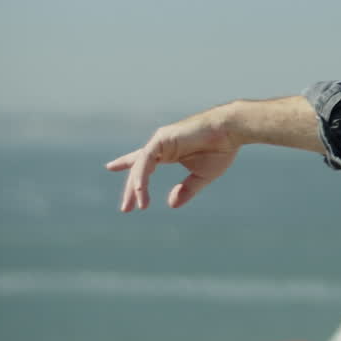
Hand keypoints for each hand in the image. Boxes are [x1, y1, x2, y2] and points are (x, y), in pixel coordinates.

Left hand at [106, 108, 240, 211]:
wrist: (230, 131)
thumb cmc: (220, 149)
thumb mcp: (202, 176)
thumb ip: (187, 190)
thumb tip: (171, 204)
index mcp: (169, 152)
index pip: (143, 160)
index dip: (126, 164)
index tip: (110, 166)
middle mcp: (161, 146)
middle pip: (138, 169)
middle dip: (131, 190)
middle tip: (126, 209)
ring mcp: (160, 141)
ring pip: (140, 167)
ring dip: (135, 188)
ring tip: (136, 206)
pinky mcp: (162, 139)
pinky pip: (146, 161)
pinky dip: (142, 177)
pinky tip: (141, 192)